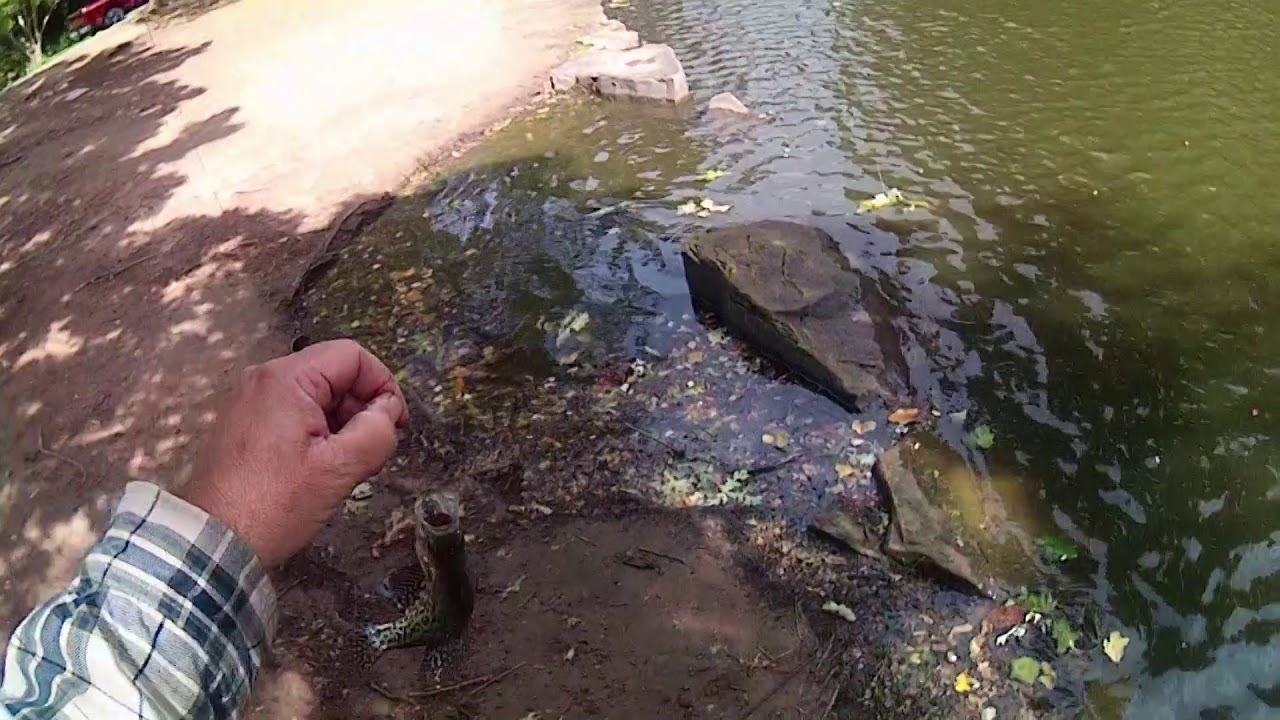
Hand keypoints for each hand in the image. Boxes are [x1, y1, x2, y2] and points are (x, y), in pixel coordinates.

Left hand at [182, 339, 407, 565]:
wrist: (212, 542)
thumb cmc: (274, 505)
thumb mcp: (340, 468)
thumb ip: (378, 430)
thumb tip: (388, 412)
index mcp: (286, 379)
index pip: (352, 356)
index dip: (383, 385)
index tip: (395, 424)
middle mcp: (263, 379)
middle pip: (334, 374)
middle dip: (362, 408)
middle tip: (373, 451)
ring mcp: (249, 400)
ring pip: (316, 395)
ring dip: (341, 424)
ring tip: (346, 466)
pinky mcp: (243, 423)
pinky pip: (293, 412)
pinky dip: (317, 432)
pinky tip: (321, 468)